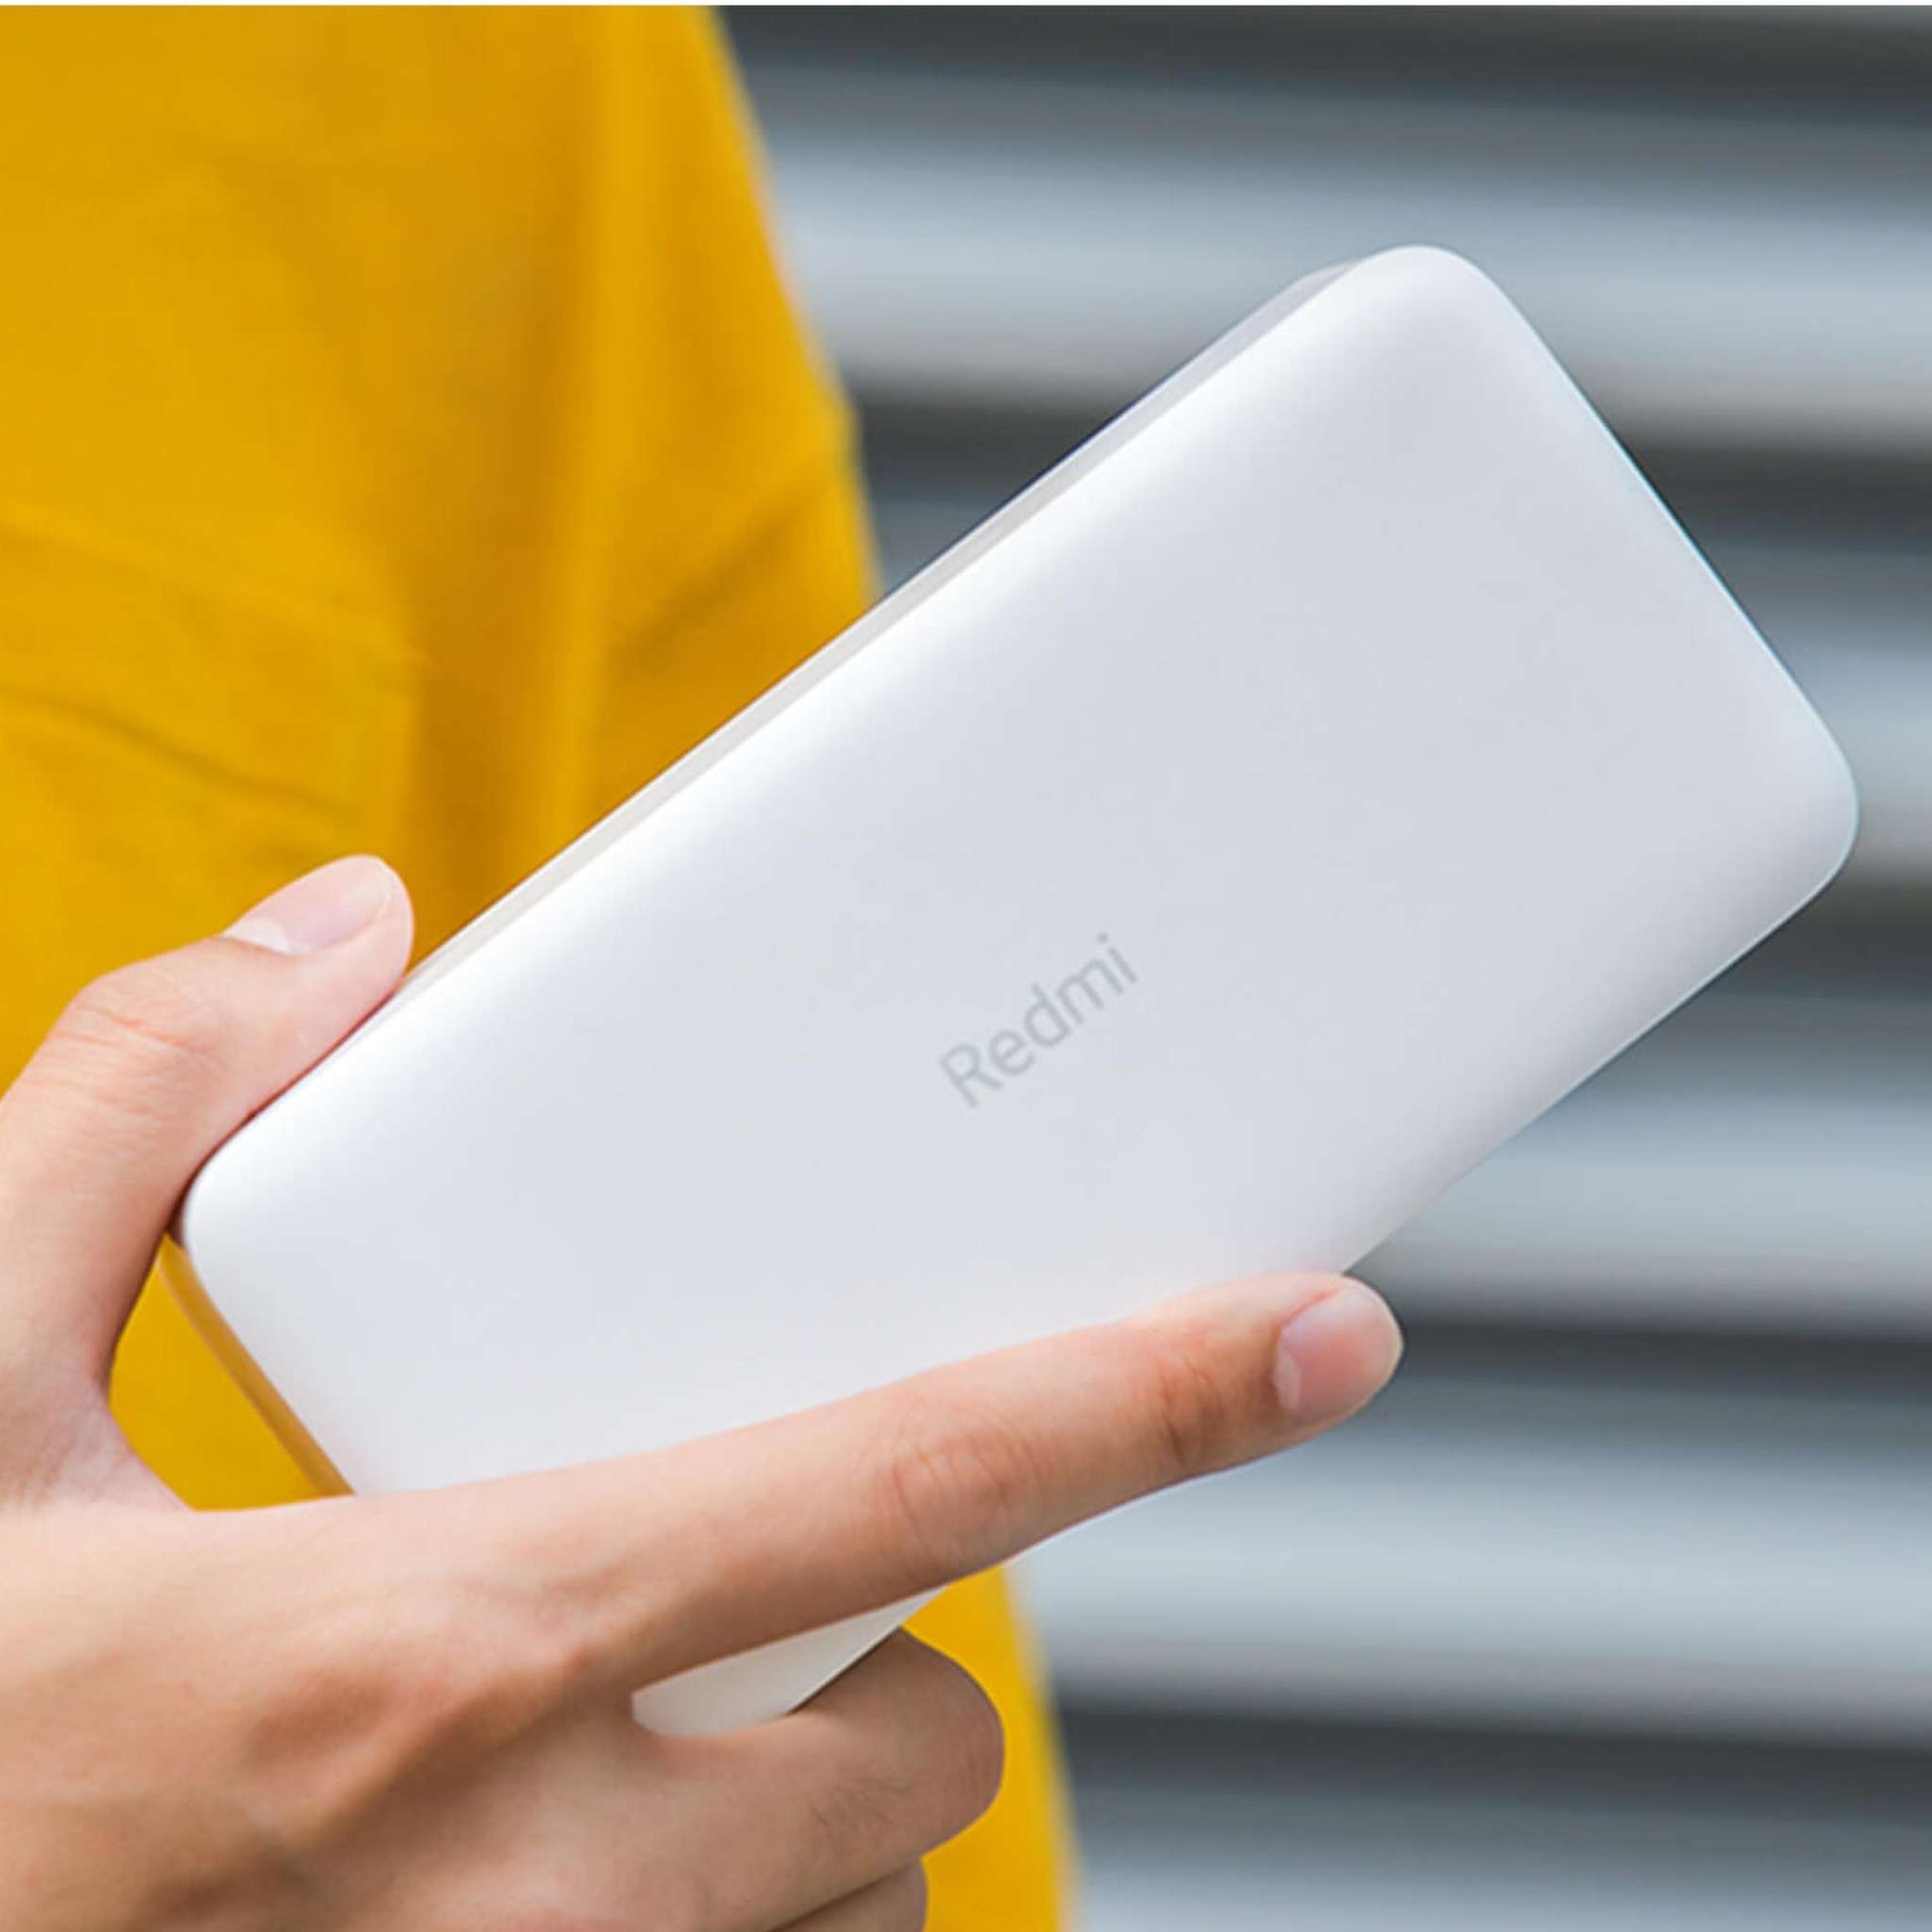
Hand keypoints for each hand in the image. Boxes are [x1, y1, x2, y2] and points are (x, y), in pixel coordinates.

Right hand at [0, 856, 1401, 1930]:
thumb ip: (142, 1118)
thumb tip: (336, 934)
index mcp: (422, 1655)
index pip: (897, 1493)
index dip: (1142, 1399)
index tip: (1319, 1333)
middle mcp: (528, 1895)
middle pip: (920, 1750)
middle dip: (886, 1654)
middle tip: (730, 1571)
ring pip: (848, 1926)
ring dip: (799, 1811)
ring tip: (617, 1729)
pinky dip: (729, 1928)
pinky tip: (563, 1860)